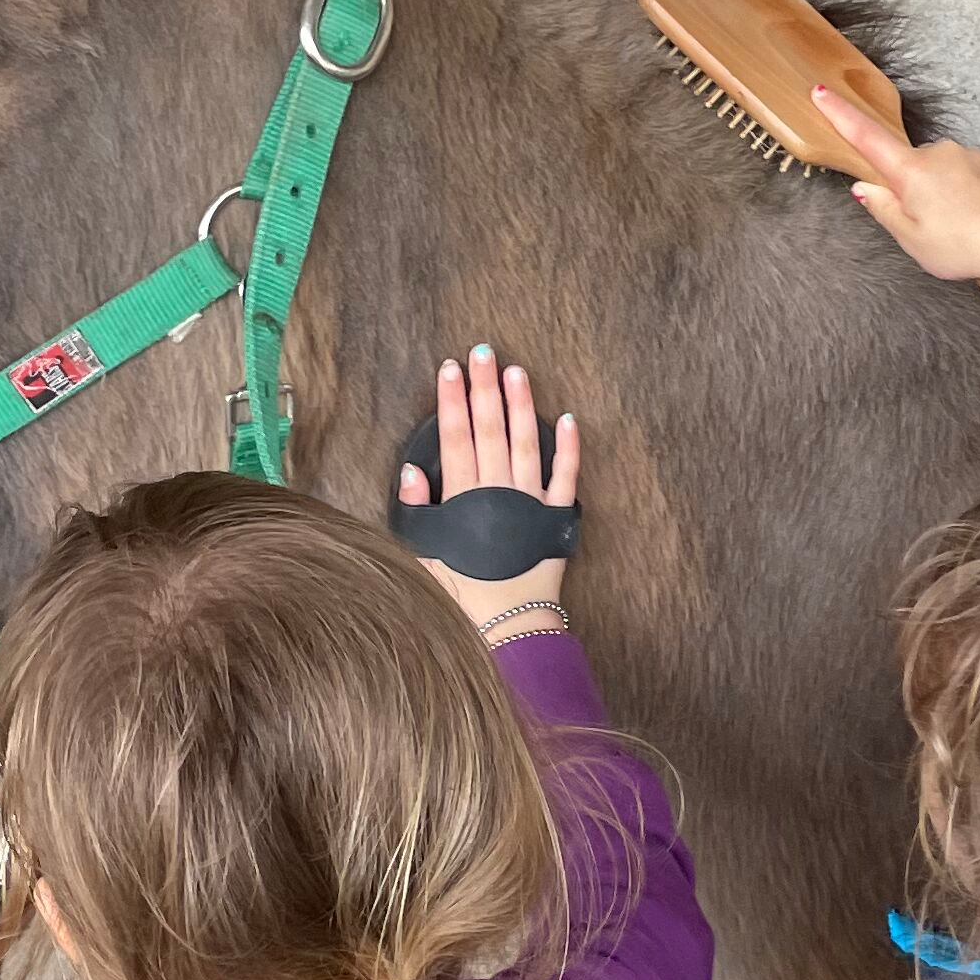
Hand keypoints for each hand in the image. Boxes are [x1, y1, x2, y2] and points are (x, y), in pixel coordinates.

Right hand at [398, 344, 579, 638]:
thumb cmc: (459, 595)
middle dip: (484, 388)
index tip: (451, 368)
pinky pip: (565, 477)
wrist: (505, 628)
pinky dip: (568, 448)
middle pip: (489, 430)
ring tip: (517, 371)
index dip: (452, 400)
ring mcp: (529, 503)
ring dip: (521, 406)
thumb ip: (416, 511)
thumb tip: (411, 470)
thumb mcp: (424, 554)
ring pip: (526, 443)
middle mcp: (497, 493)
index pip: (456, 438)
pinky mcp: (555, 518)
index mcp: (462, 499)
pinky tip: (568, 418)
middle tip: (483, 351)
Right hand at [812, 87, 979, 344]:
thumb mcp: (911, 238)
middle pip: (909, 167)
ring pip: (939, 175)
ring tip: (959, 233)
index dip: (840, 115)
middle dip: (911, 192)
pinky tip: (977, 225)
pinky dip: (964, 200)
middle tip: (927, 230)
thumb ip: (884, 209)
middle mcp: (940, 153)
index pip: (866, 137)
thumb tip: (865, 188)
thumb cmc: (966, 246)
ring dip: (941, 198)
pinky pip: (965, 180)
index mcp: (912, 169)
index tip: (821, 92)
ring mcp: (969, 156)